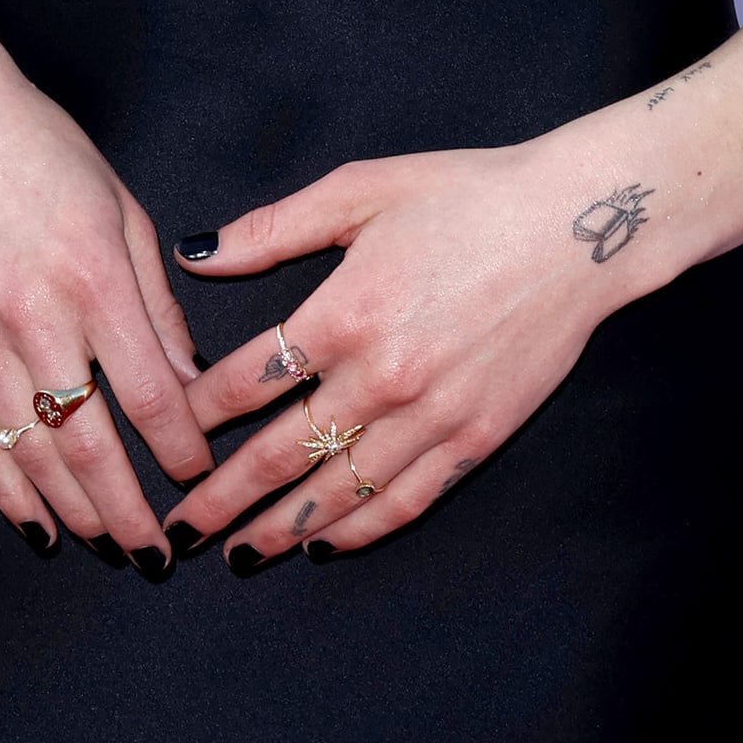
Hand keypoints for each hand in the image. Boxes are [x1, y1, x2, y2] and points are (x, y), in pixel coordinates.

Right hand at [0, 17, 214, 571]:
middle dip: (130, 509)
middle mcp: (37, 317)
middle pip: (90, 443)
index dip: (180, 448)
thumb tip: (191, 375)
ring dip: (75, 512)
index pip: (150, 390)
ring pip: (34, 453)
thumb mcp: (123, 208)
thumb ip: (155, 299)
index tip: (202, 477)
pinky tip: (36, 523)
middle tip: (160, 552)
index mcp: (94, 277)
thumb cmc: (41, 151)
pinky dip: (7, 490)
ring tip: (110, 546)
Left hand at [165, 136, 633, 564]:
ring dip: (279, 528)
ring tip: (238, 554)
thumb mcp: (361, 189)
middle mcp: (382, 376)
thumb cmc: (466, 195)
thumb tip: (196, 254)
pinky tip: (322, 543)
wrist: (576, 225)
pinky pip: (402, 502)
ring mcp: (431, 416)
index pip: (247, 383)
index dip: (197, 416)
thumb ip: (273, 227)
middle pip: (280, 455)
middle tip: (179, 530)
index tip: (166, 436)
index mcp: (344, 311)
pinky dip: (356, 531)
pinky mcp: (475, 439)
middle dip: (220, 499)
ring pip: (337, 493)